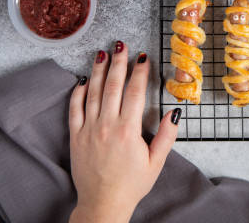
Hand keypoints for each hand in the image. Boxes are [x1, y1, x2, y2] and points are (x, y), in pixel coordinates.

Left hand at [68, 42, 180, 222]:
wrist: (103, 203)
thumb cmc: (132, 184)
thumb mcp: (157, 162)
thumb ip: (166, 135)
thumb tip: (174, 112)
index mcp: (128, 130)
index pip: (135, 92)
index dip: (140, 72)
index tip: (143, 57)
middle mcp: (107, 125)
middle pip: (113, 86)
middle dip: (119, 63)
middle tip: (122, 45)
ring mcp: (89, 129)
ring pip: (93, 93)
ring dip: (99, 71)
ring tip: (103, 54)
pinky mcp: (76, 136)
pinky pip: (74, 109)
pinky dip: (78, 92)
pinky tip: (83, 80)